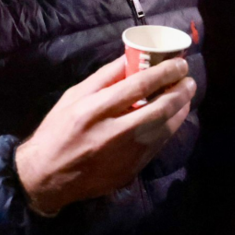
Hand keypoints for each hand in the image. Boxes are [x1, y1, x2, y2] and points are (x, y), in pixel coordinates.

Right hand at [15, 55, 195, 215]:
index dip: (165, 72)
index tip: (180, 63)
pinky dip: (169, 129)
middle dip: (180, 91)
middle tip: (189, 79)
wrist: (46, 178)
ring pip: (164, 129)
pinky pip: (157, 146)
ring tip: (185, 96)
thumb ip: (104, 76)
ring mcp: (123, 156)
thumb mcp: (74, 96)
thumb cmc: (58, 130)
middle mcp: (112, 133)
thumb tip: (133, 56)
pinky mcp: (130, 171)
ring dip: (180, 110)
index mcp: (94, 110)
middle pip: (159, 109)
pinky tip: (172, 118)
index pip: (138, 86)